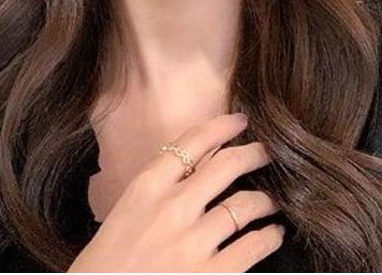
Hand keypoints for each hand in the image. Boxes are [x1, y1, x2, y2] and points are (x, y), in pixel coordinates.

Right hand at [67, 112, 284, 271]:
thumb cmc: (108, 261)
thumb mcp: (126, 210)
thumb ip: (158, 187)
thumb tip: (197, 166)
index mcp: (146, 187)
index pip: (192, 141)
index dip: (222, 126)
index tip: (240, 121)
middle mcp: (171, 208)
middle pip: (226, 165)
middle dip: (254, 155)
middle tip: (267, 153)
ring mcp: (192, 242)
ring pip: (244, 205)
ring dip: (266, 200)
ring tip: (273, 199)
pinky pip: (252, 246)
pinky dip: (269, 237)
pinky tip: (273, 234)